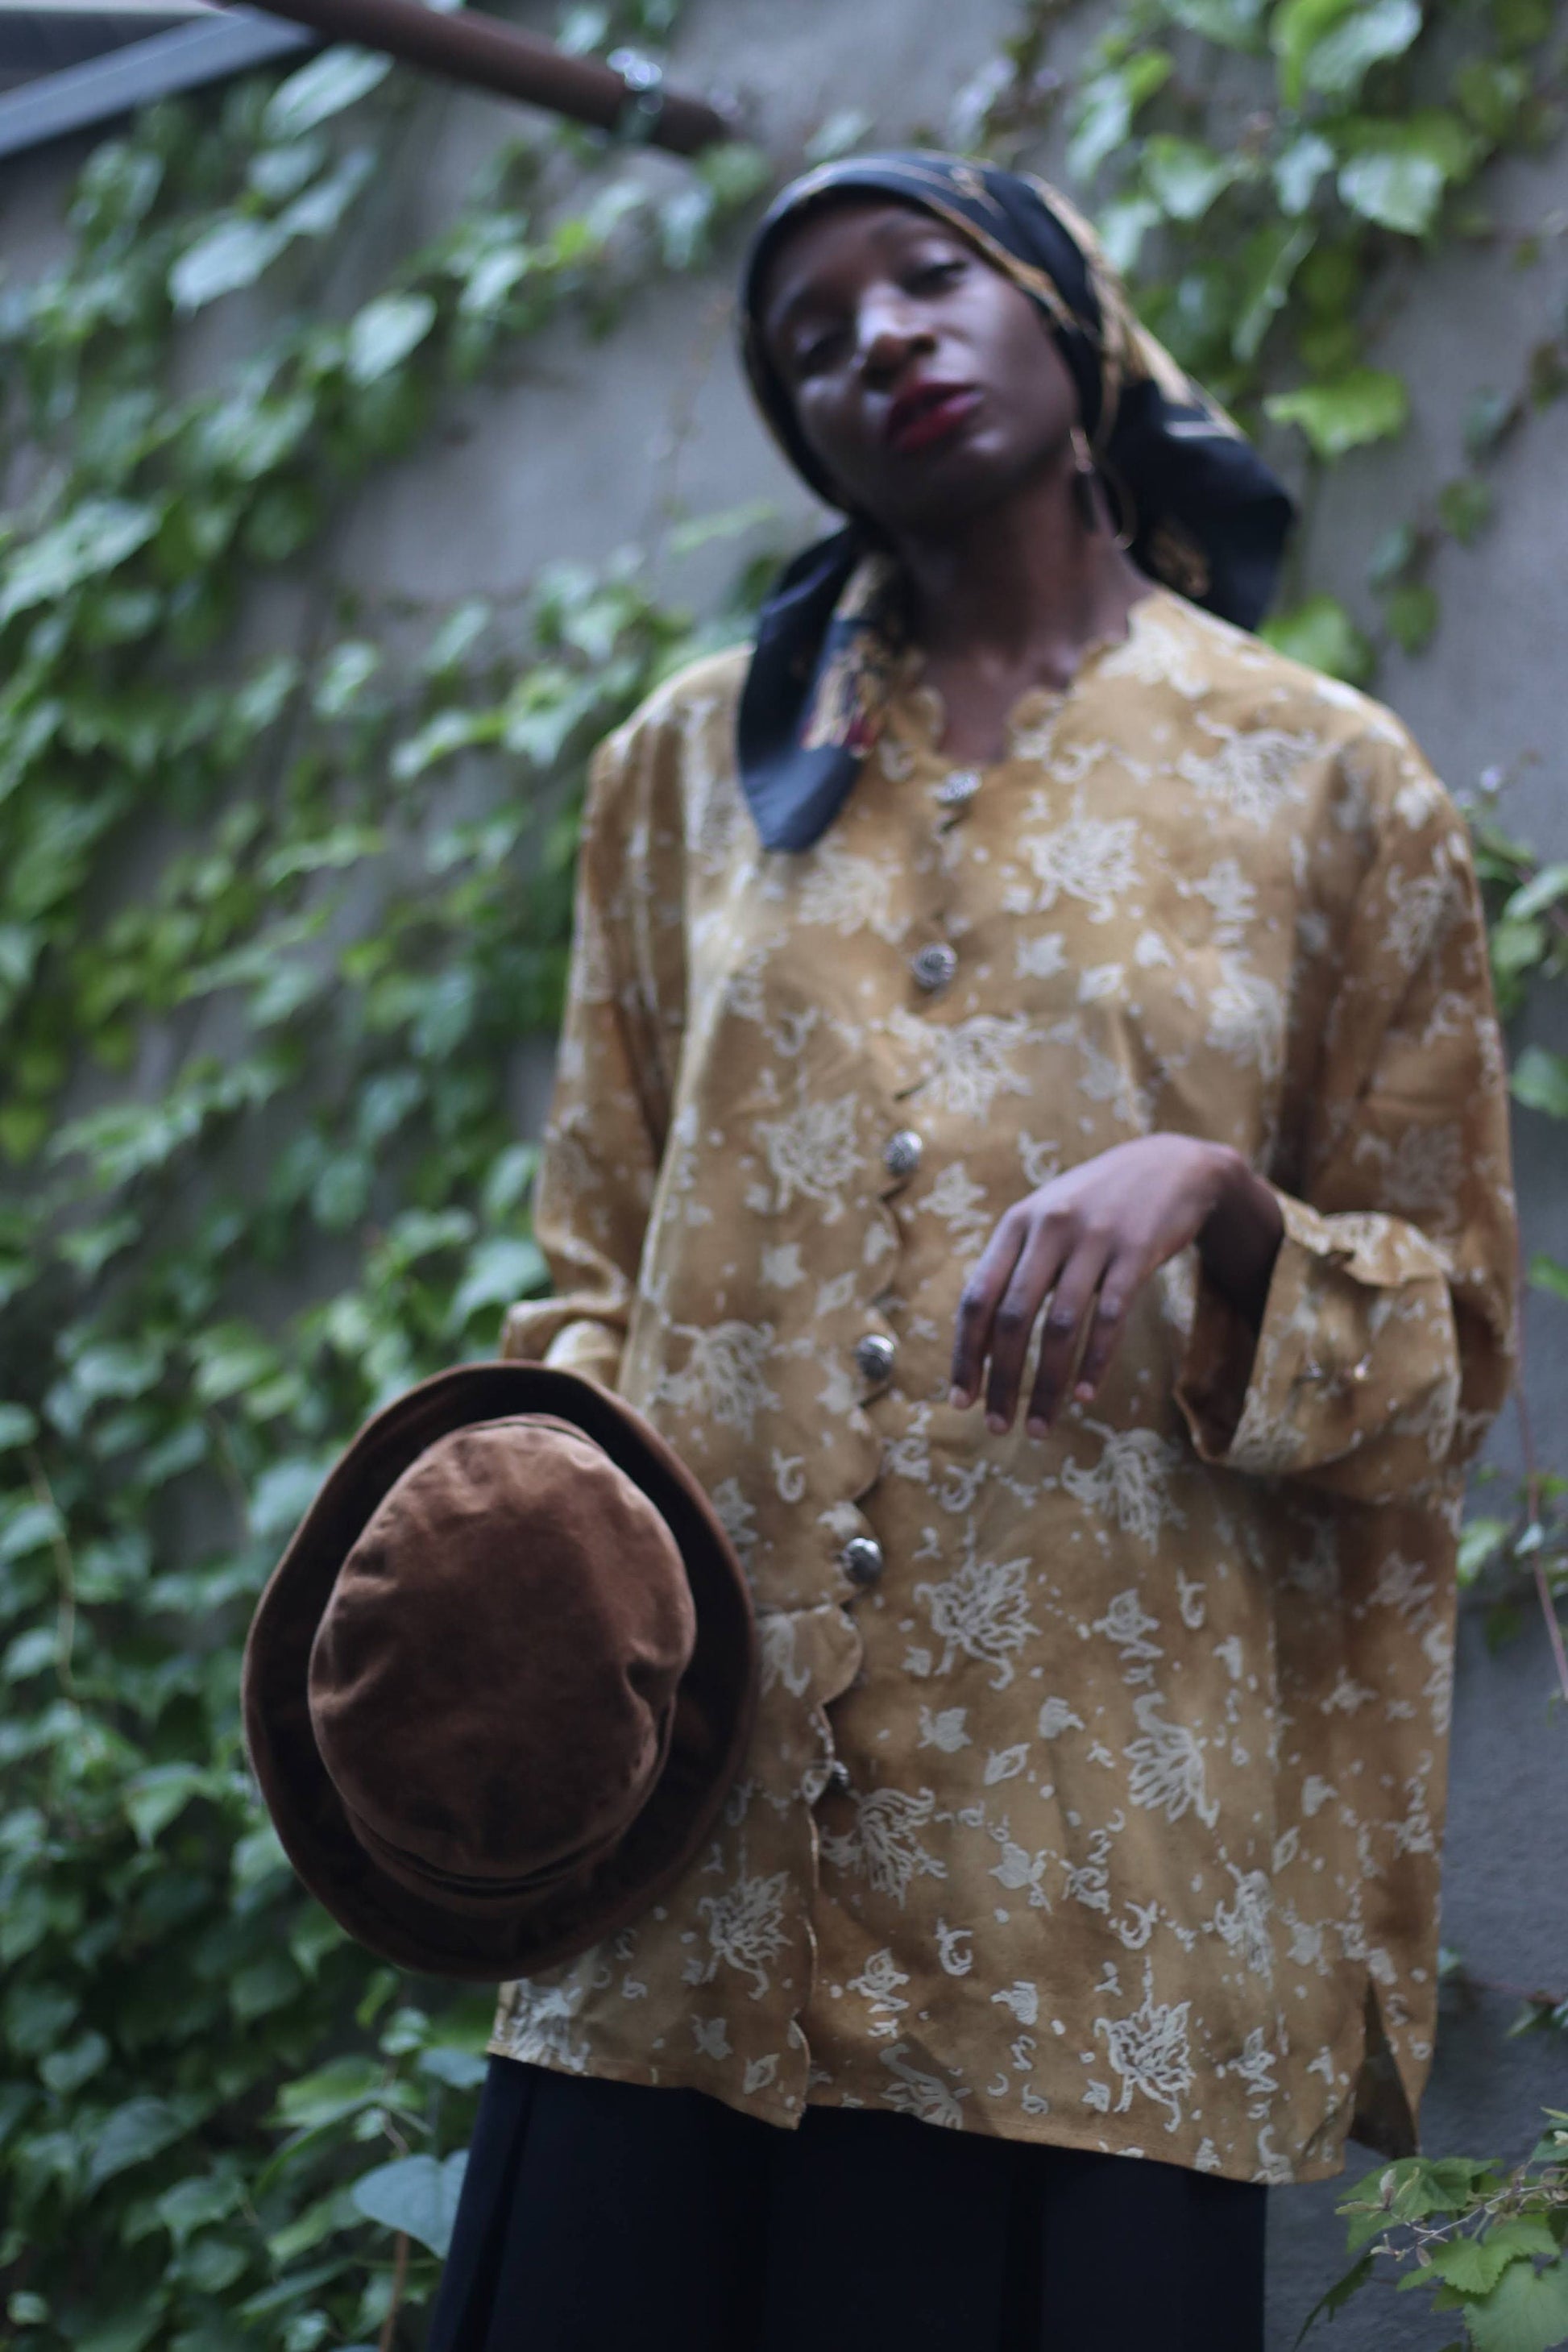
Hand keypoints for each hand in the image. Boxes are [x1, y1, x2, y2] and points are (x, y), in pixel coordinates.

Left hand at [948, 1136, 1282, 1436]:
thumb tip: (979, 1346)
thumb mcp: (1046, 1220)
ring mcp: (1093, 1239)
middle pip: (1011, 1318)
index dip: (965, 1353)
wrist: (1171, 1166)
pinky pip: (1109, 1318)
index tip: (960, 1400)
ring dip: (1045, 1385)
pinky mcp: (1136, 1251)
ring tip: (1038, 1427)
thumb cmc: (1096, 1206)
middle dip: (1001, 1380)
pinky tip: (1082, 1394)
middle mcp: (1048, 1228)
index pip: (976, 1298)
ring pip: (1059, 1326)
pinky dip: (1094, 1362)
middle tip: (998, 1427)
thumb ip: (1014, 1268)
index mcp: (1016, 1224)